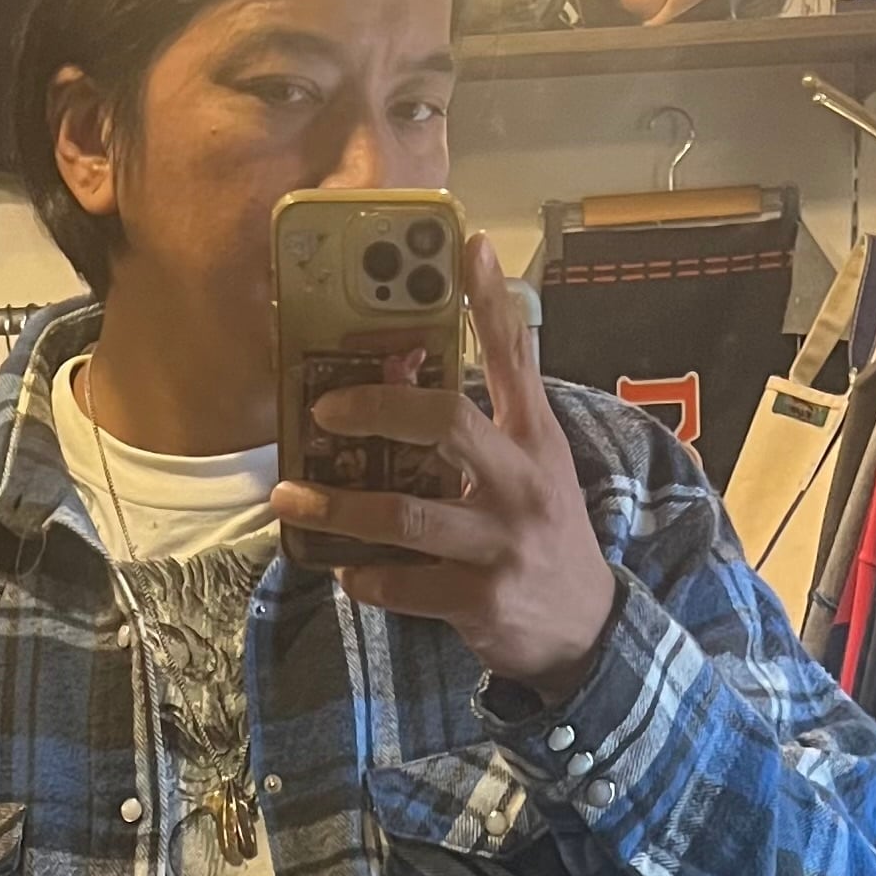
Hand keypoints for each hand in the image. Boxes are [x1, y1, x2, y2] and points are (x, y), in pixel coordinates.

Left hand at [268, 232, 618, 702]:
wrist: (585, 630)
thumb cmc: (543, 534)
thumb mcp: (534, 468)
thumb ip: (482, 425)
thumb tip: (405, 372)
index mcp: (536, 439)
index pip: (516, 356)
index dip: (490, 301)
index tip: (468, 245)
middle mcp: (522, 483)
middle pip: (445, 422)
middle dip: (375, 409)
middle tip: (322, 410)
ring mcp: (502, 544)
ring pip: (404, 515)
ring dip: (337, 507)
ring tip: (290, 496)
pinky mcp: (482, 600)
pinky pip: (403, 583)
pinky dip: (364, 576)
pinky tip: (344, 568)